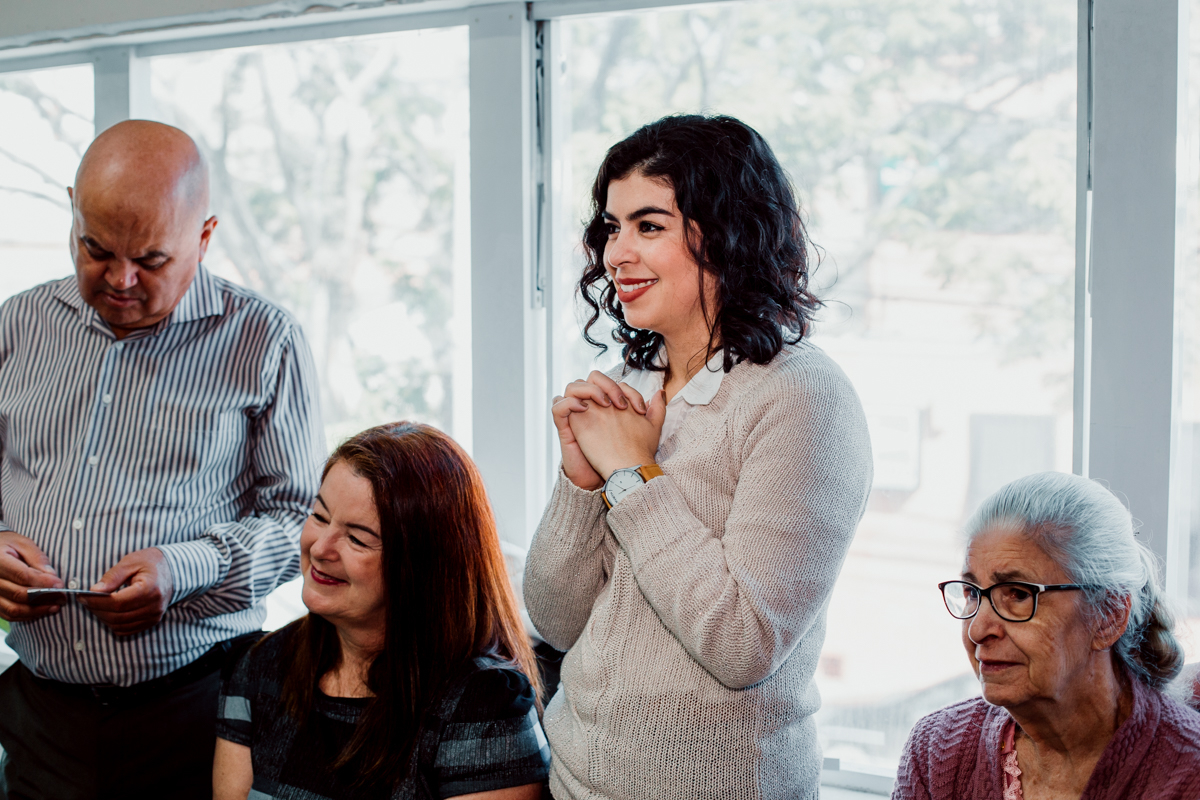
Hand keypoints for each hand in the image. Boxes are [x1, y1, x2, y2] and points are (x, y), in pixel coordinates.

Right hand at [0, 530, 64, 621]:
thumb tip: (52, 576)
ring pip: (13, 609)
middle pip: (19, 594)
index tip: (60, 585)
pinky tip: (41, 610)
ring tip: (55, 606)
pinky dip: (26, 615)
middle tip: (62, 597)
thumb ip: (37, 558)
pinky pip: (8, 614)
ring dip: (37, 610)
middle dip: (44, 597)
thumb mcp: (22, 543)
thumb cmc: (6, 544)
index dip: (44, 583)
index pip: (23, 576)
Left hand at [83, 547, 173, 635]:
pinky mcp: (152, 621)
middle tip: (85, 600)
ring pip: (119, 625)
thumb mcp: (130, 562)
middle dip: (96, 609)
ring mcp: (154, 616)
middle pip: (117, 616)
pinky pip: (126, 630)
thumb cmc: (150, 562)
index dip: (96, 601)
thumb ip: (112, 577)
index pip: (117, 602)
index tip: (82, 596)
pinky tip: (108, 611)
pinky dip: (113, 623)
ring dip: (103, 617)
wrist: (174, 570)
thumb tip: (94, 591)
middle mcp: (154, 606)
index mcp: (150, 589)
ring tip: (96, 604)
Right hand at [552, 371, 649, 489]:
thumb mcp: (646, 431)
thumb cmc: (628, 456)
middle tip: (619, 403)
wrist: (612, 479)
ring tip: (604, 404)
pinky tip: (584, 409)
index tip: (640, 408)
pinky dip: (568, 402)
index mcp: (607, 405)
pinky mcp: (565, 428)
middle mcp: (591, 407)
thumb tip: (661, 392)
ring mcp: (576, 416)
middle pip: (590, 379)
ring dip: (588, 390)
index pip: (610, 382)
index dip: (624, 388)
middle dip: (606, 384)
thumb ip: (655, 412)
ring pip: (572, 387)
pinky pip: (558, 407)